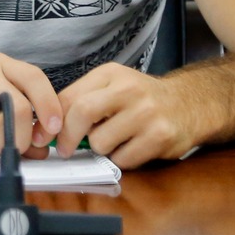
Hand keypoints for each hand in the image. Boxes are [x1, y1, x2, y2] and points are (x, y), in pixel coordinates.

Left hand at [55, 63, 201, 169]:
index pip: (70, 97)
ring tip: (115, 141)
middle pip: (82, 113)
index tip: (46, 137)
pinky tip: (132, 148)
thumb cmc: (142, 99)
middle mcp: (129, 88)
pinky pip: (123, 159)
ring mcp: (146, 112)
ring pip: (101, 142)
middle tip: (67, 150)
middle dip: (68, 137)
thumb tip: (48, 126)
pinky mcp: (159, 136)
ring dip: (101, 149)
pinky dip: (121, 159)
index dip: (53, 122)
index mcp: (111, 74)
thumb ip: (82, 100)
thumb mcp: (112, 87)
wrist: (189, 104)